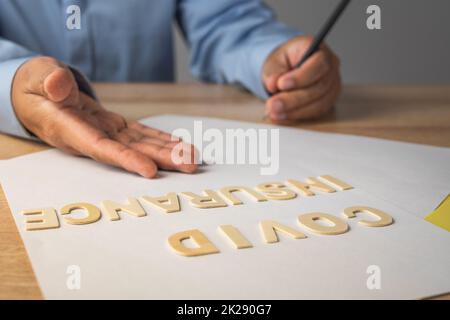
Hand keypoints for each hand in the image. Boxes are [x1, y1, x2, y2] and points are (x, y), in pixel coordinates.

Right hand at [12, 56, 196, 177]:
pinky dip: (160, 140)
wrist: (38, 96)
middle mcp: (92, 138)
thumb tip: (59, 84)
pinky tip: (179, 145)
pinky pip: (140, 135)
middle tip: (190, 165)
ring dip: (168, 152)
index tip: (150, 170)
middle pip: (131, 153)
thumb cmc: (36, 86)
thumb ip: (49, 82)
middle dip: (161, 160)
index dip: (126, 160)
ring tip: (193, 158)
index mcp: (70, 131)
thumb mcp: (37, 78)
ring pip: (140, 145)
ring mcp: (106, 134)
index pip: (101, 149)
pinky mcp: (115, 127)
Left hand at [262, 36, 340, 123]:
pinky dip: (298, 115)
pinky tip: (282, 116)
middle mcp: (331, 67)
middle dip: (294, 99)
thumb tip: (273, 84)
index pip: (319, 63)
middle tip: (273, 104)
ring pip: (319, 102)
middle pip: (319, 86)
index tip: (281, 84)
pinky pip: (317, 112)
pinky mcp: (328, 101)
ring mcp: (332, 85)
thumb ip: (273, 72)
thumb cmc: (284, 62)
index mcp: (319, 50)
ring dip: (295, 110)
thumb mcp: (274, 61)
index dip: (301, 76)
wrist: (288, 69)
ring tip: (274, 112)